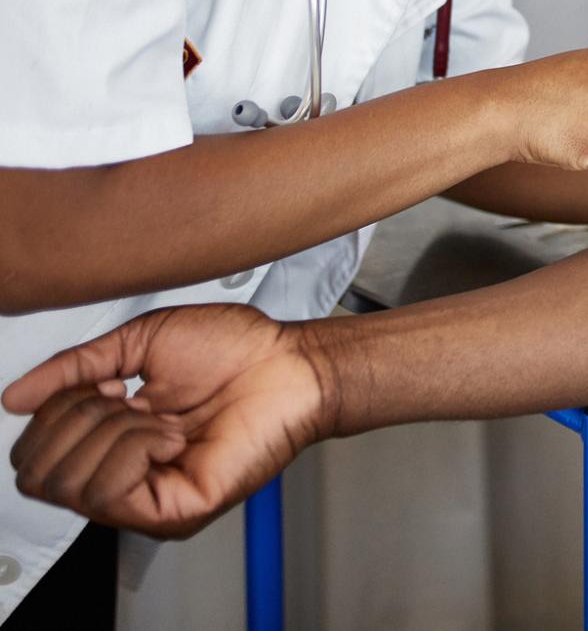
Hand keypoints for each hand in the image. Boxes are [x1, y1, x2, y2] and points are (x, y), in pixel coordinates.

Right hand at [3, 305, 328, 538]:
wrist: (291, 362)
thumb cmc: (236, 350)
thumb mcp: (138, 344)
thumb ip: (73, 369)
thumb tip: (15, 397)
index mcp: (110, 443)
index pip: (35, 454)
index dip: (58, 411)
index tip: (109, 382)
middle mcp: (124, 477)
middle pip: (39, 475)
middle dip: (78, 419)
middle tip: (131, 398)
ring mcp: (147, 499)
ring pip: (70, 484)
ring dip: (114, 431)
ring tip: (161, 417)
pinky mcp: (174, 513)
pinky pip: (112, 491)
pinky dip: (137, 447)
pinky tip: (174, 434)